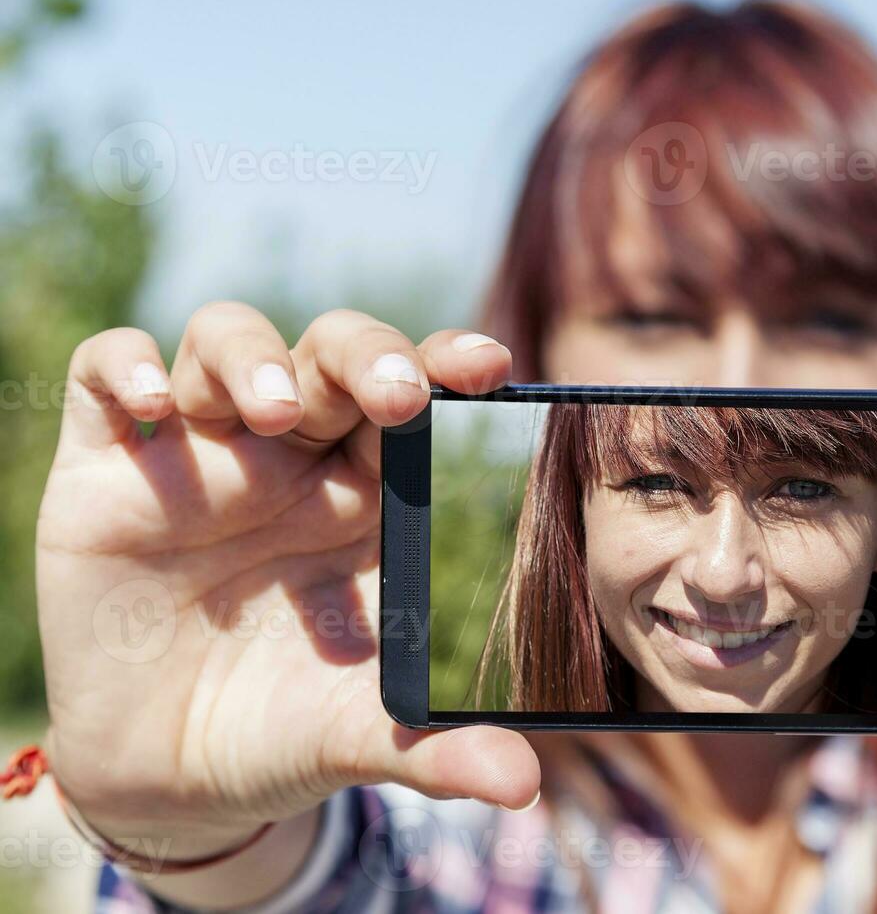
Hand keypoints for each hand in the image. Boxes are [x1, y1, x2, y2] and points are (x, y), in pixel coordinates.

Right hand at [36, 304, 539, 865]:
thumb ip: (440, 751)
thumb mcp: (361, 737)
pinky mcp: (107, 470)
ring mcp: (200, 452)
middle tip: (393, 396)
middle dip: (364, 355)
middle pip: (331, 351)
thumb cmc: (287, 726)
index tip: (487, 367)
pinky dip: (125, 367)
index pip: (416, 395)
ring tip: (272, 411)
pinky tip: (156, 404)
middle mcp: (291, 455)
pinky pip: (103, 375)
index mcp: (370, 491)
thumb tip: (522, 786)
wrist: (171, 775)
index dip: (446, 365)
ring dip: (252, 357)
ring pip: (226, 341)